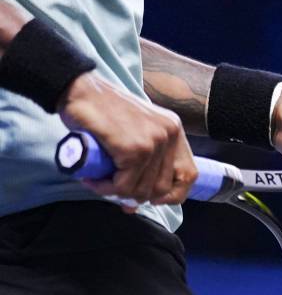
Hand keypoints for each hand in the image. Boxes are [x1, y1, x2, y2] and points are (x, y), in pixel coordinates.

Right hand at [59, 72, 197, 210]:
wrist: (79, 89)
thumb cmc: (102, 111)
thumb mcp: (135, 132)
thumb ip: (143, 162)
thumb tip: (135, 205)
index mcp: (174, 130)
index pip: (188, 175)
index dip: (173, 194)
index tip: (151, 198)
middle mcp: (169, 135)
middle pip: (162, 188)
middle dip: (136, 195)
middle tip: (113, 188)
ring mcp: (154, 142)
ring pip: (141, 191)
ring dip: (116, 192)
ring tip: (99, 181)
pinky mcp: (134, 149)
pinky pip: (123, 186)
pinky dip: (105, 188)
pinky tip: (93, 179)